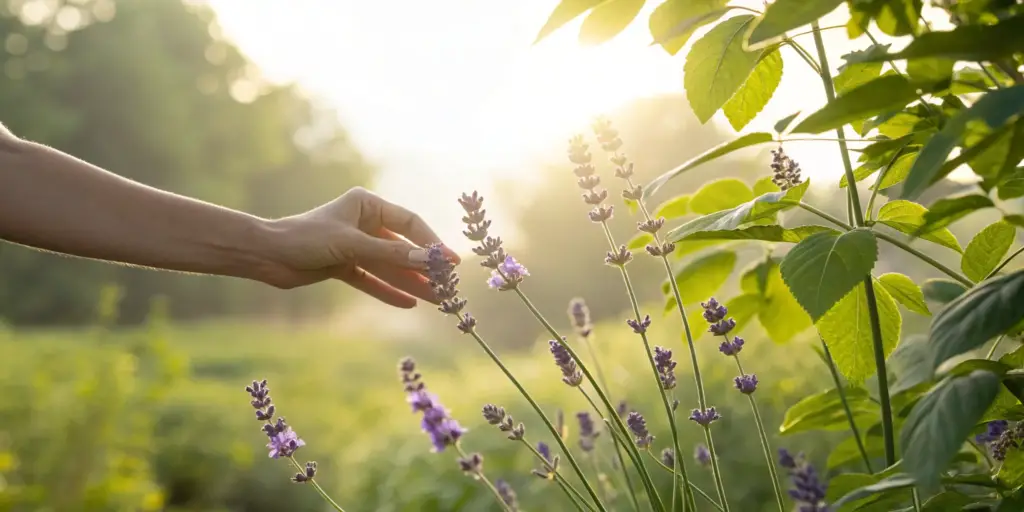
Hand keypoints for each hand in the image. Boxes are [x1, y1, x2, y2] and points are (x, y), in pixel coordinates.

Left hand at [260, 187, 459, 307]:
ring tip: (437, 300)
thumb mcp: (352, 245)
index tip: (452, 261)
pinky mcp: (344, 265)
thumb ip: (391, 255)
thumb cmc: (305, 237)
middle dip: (424, 268)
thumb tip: (429, 261)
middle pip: (403, 248)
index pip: (410, 224)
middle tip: (448, 286)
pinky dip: (388, 291)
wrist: (266, 255)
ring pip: (390, 267)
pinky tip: (410, 303)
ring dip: (411, 283)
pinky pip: (373, 280)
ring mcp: (355, 246)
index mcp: (367, 205)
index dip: (432, 242)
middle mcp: (364, 223)